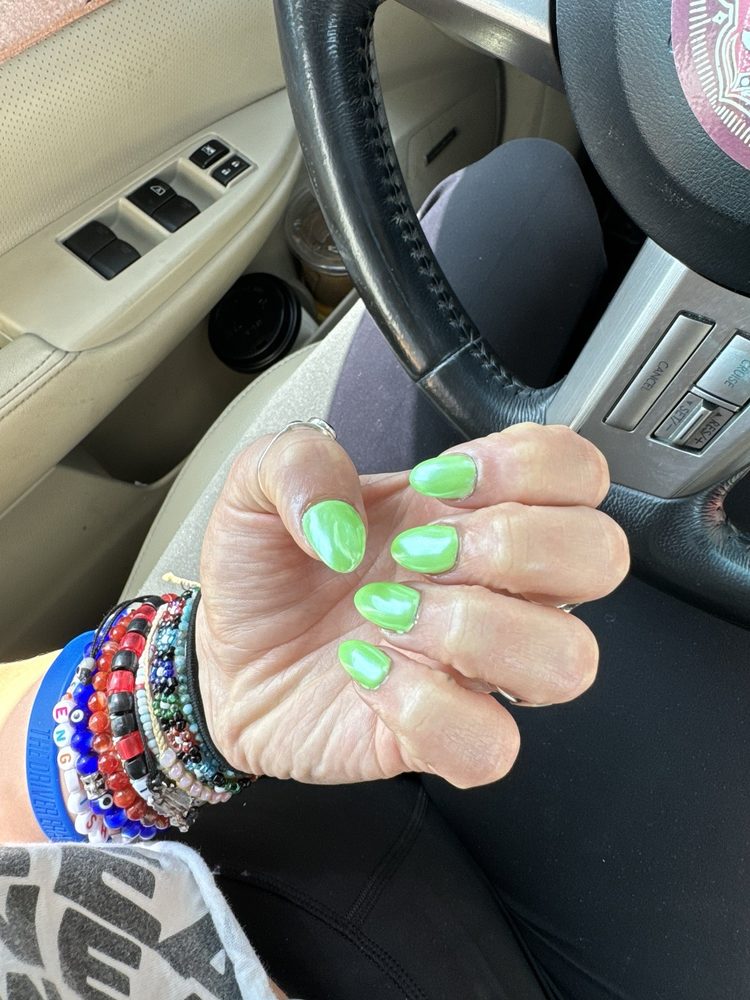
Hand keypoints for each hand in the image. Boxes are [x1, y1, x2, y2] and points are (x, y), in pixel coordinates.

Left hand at [196, 423, 628, 788]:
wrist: (222, 660)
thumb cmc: (264, 575)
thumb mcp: (257, 488)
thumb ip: (297, 464)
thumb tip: (343, 522)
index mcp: (468, 513)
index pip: (575, 471)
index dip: (528, 465)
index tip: (437, 481)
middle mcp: (494, 587)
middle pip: (600, 556)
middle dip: (516, 544)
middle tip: (424, 553)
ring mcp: (476, 668)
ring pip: (569, 660)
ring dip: (474, 628)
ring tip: (390, 616)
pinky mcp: (443, 739)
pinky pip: (492, 745)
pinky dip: (425, 708)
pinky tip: (370, 674)